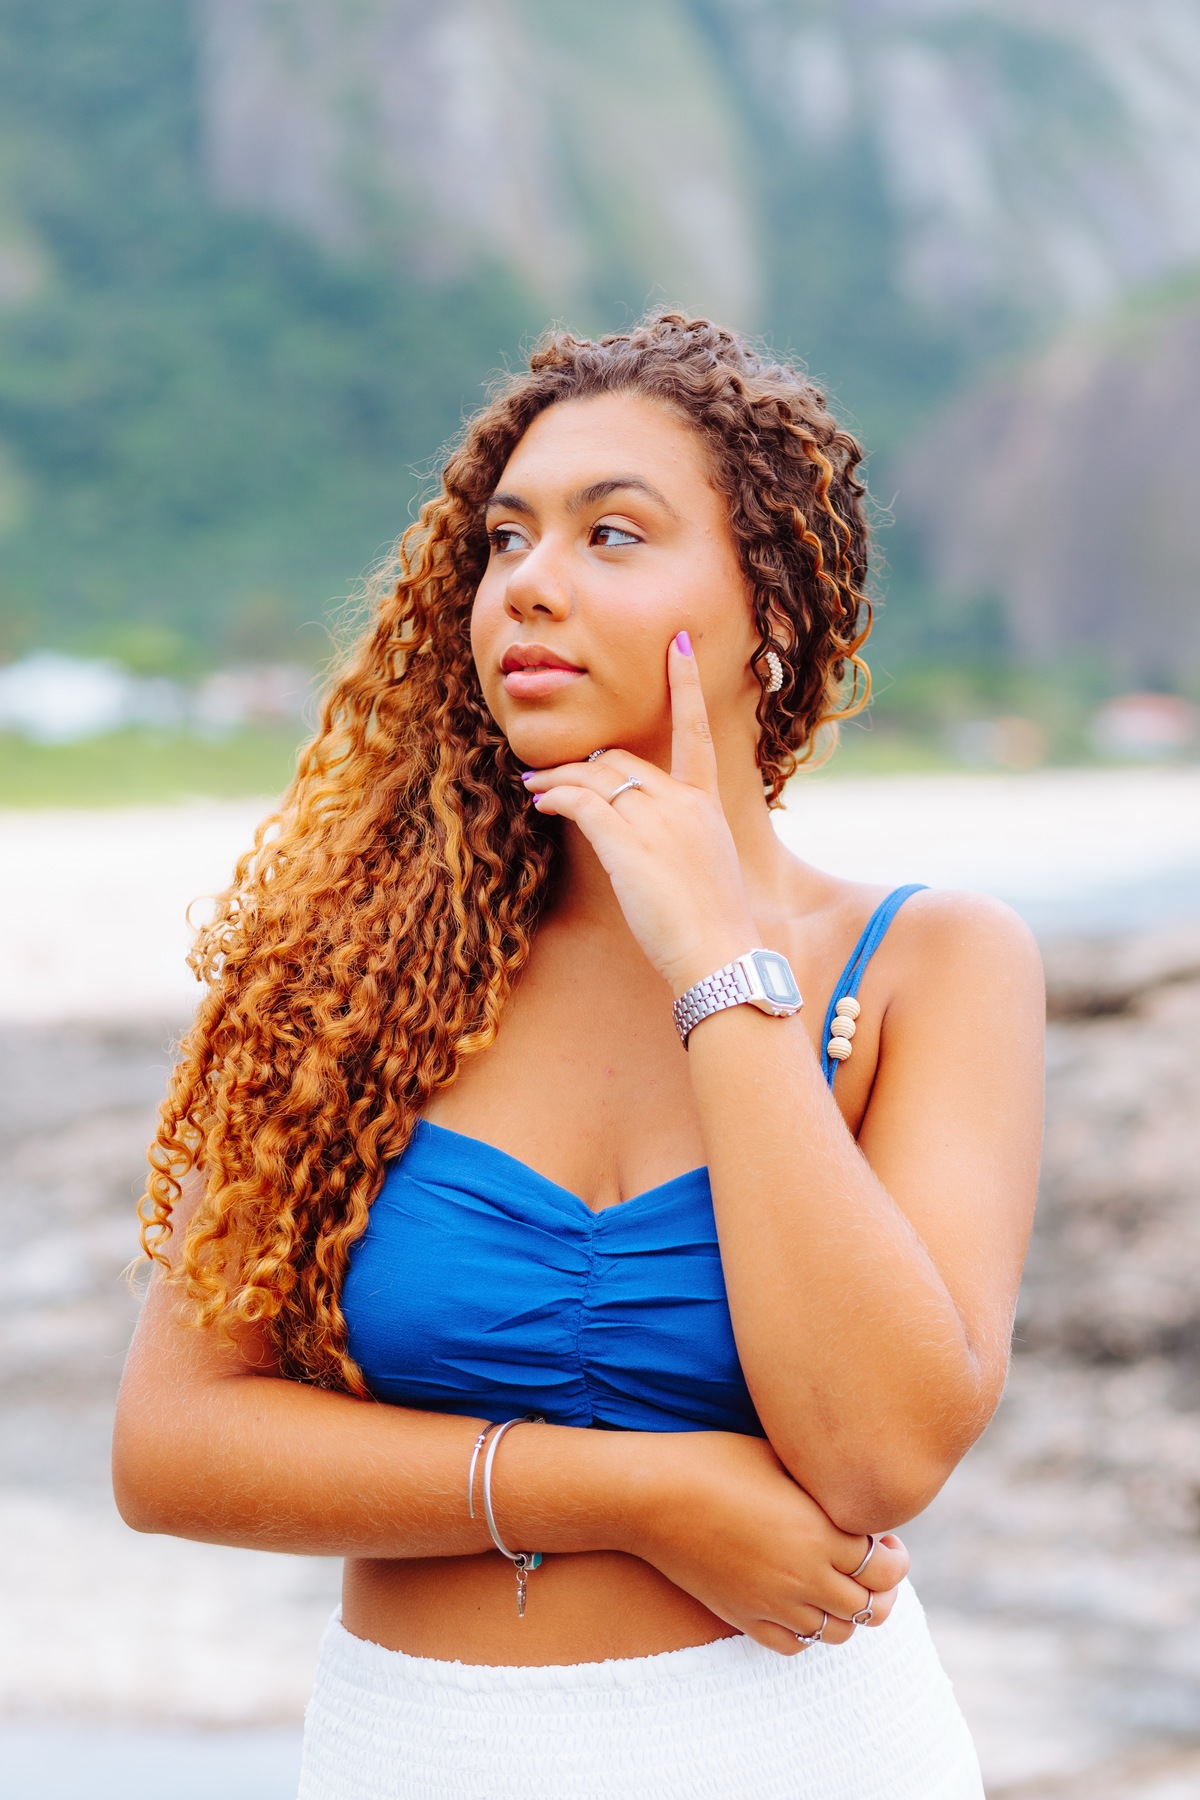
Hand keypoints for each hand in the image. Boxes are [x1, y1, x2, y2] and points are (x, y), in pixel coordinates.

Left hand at [521, 633, 757, 996]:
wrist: (719, 955)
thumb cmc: (711, 925)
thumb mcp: (706, 867)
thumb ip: (681, 837)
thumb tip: (648, 834)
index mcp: (706, 804)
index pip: (695, 732)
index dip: (685, 684)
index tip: (677, 644)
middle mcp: (682, 802)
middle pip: (622, 761)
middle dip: (583, 766)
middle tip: (550, 774)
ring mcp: (655, 820)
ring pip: (595, 778)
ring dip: (558, 779)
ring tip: (534, 786)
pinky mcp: (627, 843)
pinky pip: (579, 803)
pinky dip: (555, 797)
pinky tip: (541, 801)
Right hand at [622, 1430, 908, 1656]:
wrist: (652, 1493)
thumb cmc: (715, 1459)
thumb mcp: (780, 1456)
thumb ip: (823, 1482)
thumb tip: (855, 1488)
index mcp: (819, 1533)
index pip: (886, 1566)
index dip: (895, 1555)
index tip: (887, 1539)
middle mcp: (803, 1577)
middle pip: (871, 1606)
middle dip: (882, 1586)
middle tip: (874, 1564)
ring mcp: (773, 1603)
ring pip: (838, 1632)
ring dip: (849, 1611)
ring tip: (841, 1583)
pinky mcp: (743, 1617)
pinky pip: (794, 1645)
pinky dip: (809, 1630)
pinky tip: (804, 1602)